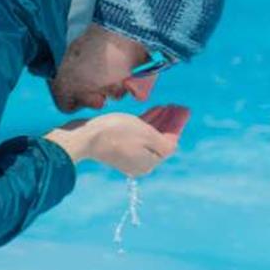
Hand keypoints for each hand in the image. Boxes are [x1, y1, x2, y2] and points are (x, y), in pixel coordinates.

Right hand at [45, 111, 178, 177]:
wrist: (85, 136)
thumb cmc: (118, 133)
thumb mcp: (147, 135)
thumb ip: (165, 141)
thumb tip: (173, 144)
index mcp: (150, 163)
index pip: (170, 142)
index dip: (178, 125)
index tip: (184, 110)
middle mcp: (140, 163)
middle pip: (160, 140)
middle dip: (170, 122)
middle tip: (177, 107)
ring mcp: (128, 156)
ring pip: (149, 137)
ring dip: (159, 121)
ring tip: (166, 106)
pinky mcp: (117, 148)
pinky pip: (137, 135)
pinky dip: (146, 123)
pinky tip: (152, 112)